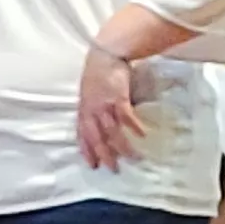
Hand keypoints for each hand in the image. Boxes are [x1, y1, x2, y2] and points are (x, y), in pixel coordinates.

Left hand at [76, 47, 147, 168]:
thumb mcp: (89, 93)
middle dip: (105, 155)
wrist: (105, 54)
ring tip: (134, 158)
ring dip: (123, 147)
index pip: (82, 135)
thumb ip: (93, 108)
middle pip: (97, 138)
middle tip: (113, 169)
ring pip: (112, 132)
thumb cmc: (98, 72)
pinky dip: (134, 127)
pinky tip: (142, 136)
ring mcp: (104, 105)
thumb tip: (101, 122)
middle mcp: (92, 110)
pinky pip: (126, 117)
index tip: (92, 165)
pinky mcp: (117, 98)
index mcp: (84, 109)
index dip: (86, 151)